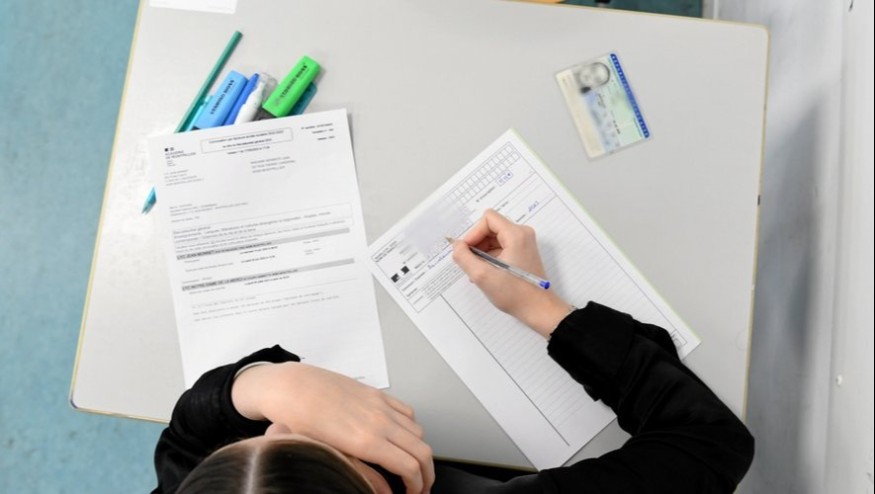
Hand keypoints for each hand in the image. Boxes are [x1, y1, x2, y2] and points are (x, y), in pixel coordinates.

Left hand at [232, 363, 433, 493]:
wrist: (291, 388)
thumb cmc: (300, 422)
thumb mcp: (330, 456)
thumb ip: (363, 473)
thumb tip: (385, 490)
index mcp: (367, 442)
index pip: (411, 467)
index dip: (418, 486)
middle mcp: (379, 421)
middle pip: (422, 450)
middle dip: (427, 473)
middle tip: (421, 486)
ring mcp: (380, 405)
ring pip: (418, 431)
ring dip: (419, 450)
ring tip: (411, 463)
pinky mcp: (376, 394)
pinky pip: (407, 411)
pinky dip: (412, 427)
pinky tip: (402, 436)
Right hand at [451, 209, 571, 336]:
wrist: (538, 309)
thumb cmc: (514, 294)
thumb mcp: (482, 276)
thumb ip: (464, 257)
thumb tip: (456, 246)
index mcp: (516, 235)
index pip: (488, 219)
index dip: (473, 233)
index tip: (466, 251)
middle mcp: (522, 234)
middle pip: (491, 227)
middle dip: (477, 244)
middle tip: (470, 263)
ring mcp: (524, 243)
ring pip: (494, 238)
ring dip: (482, 252)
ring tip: (477, 271)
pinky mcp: (523, 252)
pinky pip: (501, 247)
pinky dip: (490, 257)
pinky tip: (485, 274)